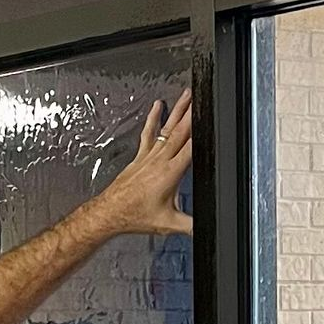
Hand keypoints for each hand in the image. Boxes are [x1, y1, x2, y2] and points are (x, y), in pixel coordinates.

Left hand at [92, 91, 192, 238]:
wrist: (110, 213)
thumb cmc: (134, 216)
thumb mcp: (168, 225)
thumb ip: (190, 226)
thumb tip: (205, 229)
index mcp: (170, 173)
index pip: (192, 147)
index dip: (203, 132)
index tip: (213, 118)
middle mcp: (160, 160)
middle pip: (181, 131)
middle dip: (193, 113)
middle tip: (204, 96)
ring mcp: (149, 157)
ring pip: (168, 128)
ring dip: (179, 110)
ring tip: (188, 94)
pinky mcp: (140, 157)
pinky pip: (149, 133)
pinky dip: (154, 118)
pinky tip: (157, 105)